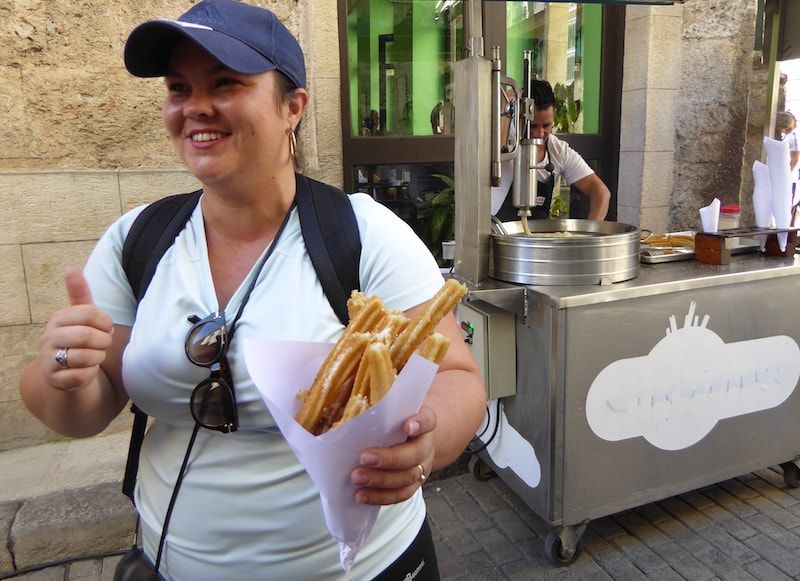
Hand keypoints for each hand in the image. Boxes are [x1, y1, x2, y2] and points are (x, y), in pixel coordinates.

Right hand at [39, 267, 113, 391]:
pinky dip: (91, 374)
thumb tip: (71, 268)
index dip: (105, 322)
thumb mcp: (81, 315)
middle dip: (104, 341)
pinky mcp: (54, 379)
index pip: (88, 313)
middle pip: (87, 336)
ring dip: (99, 357)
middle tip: (104, 343)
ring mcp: (49, 359)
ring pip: (86, 357)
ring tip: (96, 355)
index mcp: (58, 318)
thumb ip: (80, 293)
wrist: (65, 369)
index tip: (107, 327)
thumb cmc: (78, 337)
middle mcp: (49, 337)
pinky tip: (87, 370)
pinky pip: (81, 376)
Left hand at [350, 405, 436, 505]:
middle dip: (390, 459)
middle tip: (364, 458)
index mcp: (423, 421)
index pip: (427, 419)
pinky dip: (380, 497)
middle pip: (415, 454)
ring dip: (381, 480)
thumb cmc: (396, 420)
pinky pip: (400, 494)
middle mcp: (425, 444)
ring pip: (408, 477)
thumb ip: (379, 407)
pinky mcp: (412, 484)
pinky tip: (361, 494)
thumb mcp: (393, 409)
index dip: (420, 423)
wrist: (414, 437)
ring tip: (357, 478)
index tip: (407, 426)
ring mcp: (421, 467)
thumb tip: (345, 407)